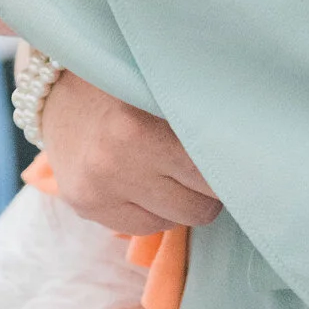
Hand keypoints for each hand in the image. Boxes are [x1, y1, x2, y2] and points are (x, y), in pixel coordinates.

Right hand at [40, 73, 219, 236]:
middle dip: (208, 189)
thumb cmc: (125, 80)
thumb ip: (198, 118)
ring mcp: (97, 191)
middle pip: (199, 207)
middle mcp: (115, 164)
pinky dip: (154, 210)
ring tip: (170, 169)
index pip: (212, 174)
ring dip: (181, 202)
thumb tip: (252, 158)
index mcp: (139, 129)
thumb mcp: (161, 88)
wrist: (56, 87)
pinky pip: (144, 227)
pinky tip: (144, 182)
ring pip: (175, 222)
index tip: (236, 157)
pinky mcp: (85, 207)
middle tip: (202, 163)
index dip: (231, 168)